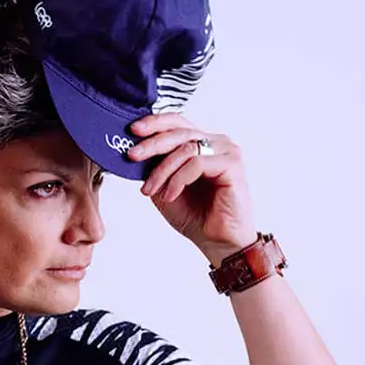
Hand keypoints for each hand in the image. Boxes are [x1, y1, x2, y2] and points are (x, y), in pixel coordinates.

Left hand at [127, 113, 257, 264]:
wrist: (217, 242)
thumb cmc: (195, 216)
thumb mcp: (163, 187)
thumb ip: (153, 167)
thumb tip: (133, 150)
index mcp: (201, 144)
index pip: (177, 122)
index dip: (154, 123)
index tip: (132, 131)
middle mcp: (215, 143)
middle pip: (179, 131)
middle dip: (151, 144)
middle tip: (132, 155)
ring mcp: (226, 151)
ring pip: (185, 148)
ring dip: (162, 170)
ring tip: (150, 190)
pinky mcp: (232, 165)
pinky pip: (197, 163)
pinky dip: (178, 179)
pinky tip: (170, 195)